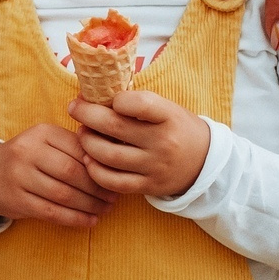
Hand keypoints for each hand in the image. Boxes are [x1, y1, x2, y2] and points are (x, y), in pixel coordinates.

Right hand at [0, 123, 113, 229]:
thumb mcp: (46, 142)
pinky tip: (90, 221)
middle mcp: (27, 151)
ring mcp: (19, 176)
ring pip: (63, 194)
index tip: (116, 176)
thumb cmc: (28, 159)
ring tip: (104, 209)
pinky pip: (52, 212)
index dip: (100, 166)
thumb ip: (74, 146)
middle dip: (97, 188)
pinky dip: (75, 219)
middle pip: (72, 172)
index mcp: (41, 132)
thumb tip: (113, 159)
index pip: (79, 149)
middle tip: (113, 198)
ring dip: (89, 205)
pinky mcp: (16, 200)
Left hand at [71, 90, 210, 199]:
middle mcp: (163, 142)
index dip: (117, 99)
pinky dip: (95, 170)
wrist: (204, 163)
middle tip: (74, 108)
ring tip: (82, 133)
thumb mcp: (167, 109)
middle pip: (114, 127)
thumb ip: (138, 103)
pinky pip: (113, 181)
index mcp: (169, 117)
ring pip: (108, 155)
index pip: (140, 103)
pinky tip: (89, 159)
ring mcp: (154, 166)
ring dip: (87, 142)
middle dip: (86, 114)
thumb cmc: (176, 128)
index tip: (107, 98)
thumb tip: (98, 93)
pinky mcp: (147, 186)